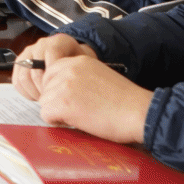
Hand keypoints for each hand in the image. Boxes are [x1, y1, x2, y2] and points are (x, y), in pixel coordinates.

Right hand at [12, 33, 96, 101]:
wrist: (71, 57)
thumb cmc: (79, 64)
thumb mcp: (85, 65)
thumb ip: (79, 74)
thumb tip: (71, 91)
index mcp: (58, 42)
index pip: (51, 64)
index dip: (54, 83)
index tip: (60, 95)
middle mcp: (42, 44)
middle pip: (36, 72)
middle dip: (43, 91)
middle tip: (52, 101)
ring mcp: (29, 52)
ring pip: (23, 77)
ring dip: (33, 93)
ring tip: (45, 99)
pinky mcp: (20, 62)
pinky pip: (16, 80)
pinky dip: (25, 92)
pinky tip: (36, 96)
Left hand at [23, 42, 152, 144]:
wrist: (139, 112)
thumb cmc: (126, 101)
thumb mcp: (100, 76)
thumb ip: (80, 77)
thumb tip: (63, 90)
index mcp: (79, 60)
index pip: (51, 72)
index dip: (59, 89)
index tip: (73, 99)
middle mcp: (68, 68)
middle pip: (45, 87)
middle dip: (56, 100)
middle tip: (77, 110)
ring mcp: (64, 85)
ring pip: (44, 102)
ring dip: (58, 112)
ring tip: (80, 117)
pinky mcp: (63, 103)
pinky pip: (46, 114)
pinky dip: (57, 122)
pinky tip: (75, 122)